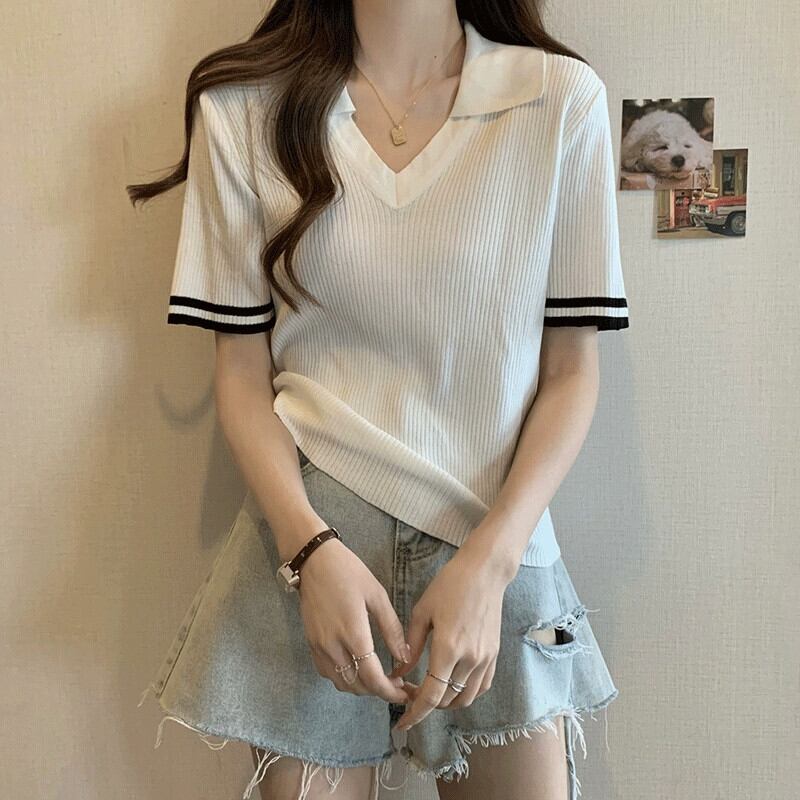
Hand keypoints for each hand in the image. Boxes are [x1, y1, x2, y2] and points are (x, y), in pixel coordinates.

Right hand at [297, 536, 411, 703]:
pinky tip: (358, 667)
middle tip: (398, 684)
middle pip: (358, 686)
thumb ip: (392, 628)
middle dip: (380, 691)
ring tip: (380, 678)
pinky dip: (345, 678)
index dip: (390, 691)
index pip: (372, 677)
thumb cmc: (348, 572)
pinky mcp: (311, 643)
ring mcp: (319, 646)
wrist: (313, 561)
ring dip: (362, 687)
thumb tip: (405, 657)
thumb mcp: (376, 595)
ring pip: (342, 683)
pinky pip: (328, 673)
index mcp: (353, 633)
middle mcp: (333, 645)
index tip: (405, 693)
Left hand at [388, 544, 510, 729]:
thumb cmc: (449, 586)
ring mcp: (485, 658)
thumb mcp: (422, 612)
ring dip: (446, 702)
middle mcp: (469, 659)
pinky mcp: (494, 654)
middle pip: (446, 700)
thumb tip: (399, 672)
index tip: (401, 722)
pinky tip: (452, 684)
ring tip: (429, 691)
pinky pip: (481, 686)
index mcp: (448, 648)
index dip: (414, 713)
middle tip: (409, 694)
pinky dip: (465, 693)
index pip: (431, 695)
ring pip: (465, 698)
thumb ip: (410, 645)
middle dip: (425, 704)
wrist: (484, 572)